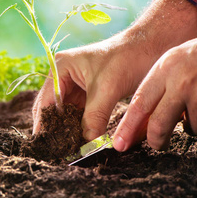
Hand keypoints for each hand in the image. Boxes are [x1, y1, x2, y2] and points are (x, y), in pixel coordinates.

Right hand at [32, 39, 149, 139]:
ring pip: (65, 112)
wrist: (151, 47)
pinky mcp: (88, 92)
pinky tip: (79, 140)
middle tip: (54, 150)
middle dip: (54, 127)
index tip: (45, 144)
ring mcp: (75, 84)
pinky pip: (78, 113)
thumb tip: (86, 144)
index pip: (47, 100)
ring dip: (67, 128)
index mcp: (60, 67)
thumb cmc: (127, 58)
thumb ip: (94, 117)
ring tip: (66, 149)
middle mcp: (63, 75)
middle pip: (52, 107)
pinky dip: (79, 126)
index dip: (45, 123)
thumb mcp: (108, 89)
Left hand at [113, 32, 196, 150]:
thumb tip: (139, 124)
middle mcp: (182, 84)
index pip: (139, 104)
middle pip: (159, 126)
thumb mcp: (172, 62)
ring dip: (193, 124)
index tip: (119, 144)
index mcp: (165, 70)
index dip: (127, 128)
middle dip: (156, 141)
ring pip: (191, 129)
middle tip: (157, 144)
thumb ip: (156, 88)